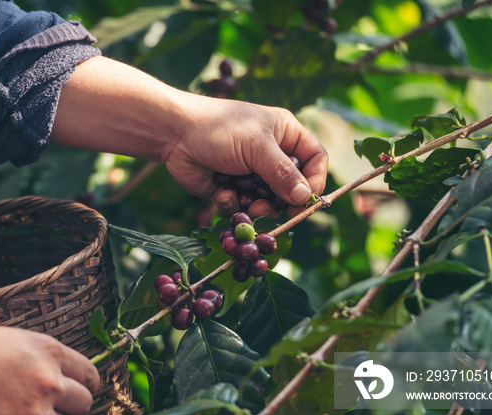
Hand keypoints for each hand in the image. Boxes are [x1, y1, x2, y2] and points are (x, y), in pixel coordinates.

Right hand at [0, 323, 98, 414]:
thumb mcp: (16, 340)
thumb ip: (42, 356)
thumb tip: (60, 372)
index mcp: (51, 354)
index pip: (90, 375)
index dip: (87, 385)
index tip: (81, 391)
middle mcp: (50, 383)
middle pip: (84, 404)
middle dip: (73, 408)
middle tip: (56, 409)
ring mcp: (35, 414)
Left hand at [52, 56, 327, 214]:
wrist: (175, 135)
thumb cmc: (220, 130)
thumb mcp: (257, 147)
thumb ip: (283, 174)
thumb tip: (306, 198)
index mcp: (285, 134)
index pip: (315, 159)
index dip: (315, 180)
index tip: (308, 200)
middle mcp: (271, 153)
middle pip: (292, 187)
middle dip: (282, 200)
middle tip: (270, 207)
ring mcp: (250, 172)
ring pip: (268, 201)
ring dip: (258, 205)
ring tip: (245, 200)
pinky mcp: (230, 187)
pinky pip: (243, 205)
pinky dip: (233, 202)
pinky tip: (220, 191)